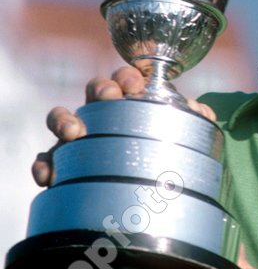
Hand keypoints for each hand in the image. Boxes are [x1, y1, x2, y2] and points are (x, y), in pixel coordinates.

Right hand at [31, 67, 216, 186]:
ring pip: (62, 118)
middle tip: (110, 97)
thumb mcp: (184, 137)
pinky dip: (44, 166)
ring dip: (65, 120)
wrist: (150, 192)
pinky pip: (46, 161)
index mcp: (132, 102)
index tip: (137, 86)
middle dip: (101, 88)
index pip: (125, 78)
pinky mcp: (64, 165)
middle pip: (94, 90)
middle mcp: (103, 115)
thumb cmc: (164, 153)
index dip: (128, 76)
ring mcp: (80, 138)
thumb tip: (202, 112)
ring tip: (75, 133)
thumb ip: (194, 122)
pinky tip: (49, 176)